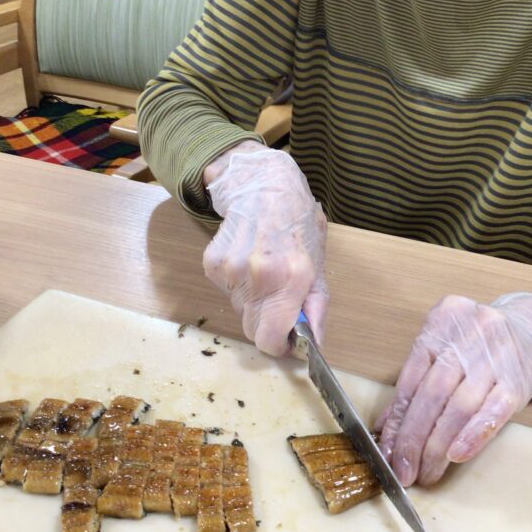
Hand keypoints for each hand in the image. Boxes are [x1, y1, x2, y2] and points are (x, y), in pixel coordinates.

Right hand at [203, 147, 327, 355]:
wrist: (262, 185)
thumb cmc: (296, 223)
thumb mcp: (318, 261)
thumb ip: (317, 306)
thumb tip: (315, 344)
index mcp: (293, 277)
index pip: (270, 339)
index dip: (278, 346)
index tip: (286, 340)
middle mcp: (261, 275)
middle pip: (253, 329)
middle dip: (266, 322)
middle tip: (277, 297)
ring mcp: (233, 269)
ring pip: (239, 310)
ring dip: (252, 300)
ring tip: (263, 269)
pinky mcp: (213, 264)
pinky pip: (226, 292)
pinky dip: (237, 284)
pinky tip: (247, 259)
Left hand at [376, 293, 531, 486]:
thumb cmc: (480, 346)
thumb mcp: (446, 348)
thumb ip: (416, 381)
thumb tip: (386, 427)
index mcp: (443, 320)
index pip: (410, 377)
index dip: (396, 419)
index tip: (385, 451)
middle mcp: (469, 334)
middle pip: (432, 393)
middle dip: (412, 438)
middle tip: (403, 471)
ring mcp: (496, 356)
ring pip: (458, 406)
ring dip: (437, 446)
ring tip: (426, 472)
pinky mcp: (518, 381)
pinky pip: (492, 412)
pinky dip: (471, 436)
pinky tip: (455, 457)